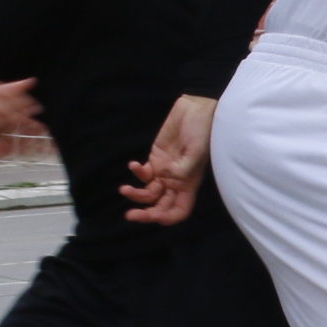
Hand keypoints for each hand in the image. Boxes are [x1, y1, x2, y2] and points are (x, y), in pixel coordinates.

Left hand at [120, 95, 215, 224]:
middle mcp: (176, 182)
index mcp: (189, 184)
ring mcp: (164, 170)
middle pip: (161, 205)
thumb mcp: (196, 151)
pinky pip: (144, 172)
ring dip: (136, 194)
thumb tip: (163, 176)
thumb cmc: (202, 131)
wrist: (196, 109)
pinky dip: (137, 172)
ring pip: (149, 192)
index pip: (179, 210)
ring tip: (123, 190)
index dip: (167, 218)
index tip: (153, 216)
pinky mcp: (155, 157)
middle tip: (130, 215)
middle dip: (146, 213)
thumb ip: (181, 168)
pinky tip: (133, 165)